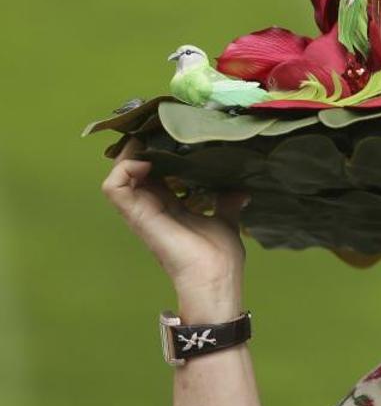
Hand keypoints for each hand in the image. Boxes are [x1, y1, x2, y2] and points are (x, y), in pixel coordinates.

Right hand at [101, 138, 247, 320]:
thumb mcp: (226, 219)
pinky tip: (146, 161)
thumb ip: (227, 203)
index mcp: (170, 205)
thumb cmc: (220, 256)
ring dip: (130, 154)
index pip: (155, 171)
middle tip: (159, 127)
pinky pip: (114, 188)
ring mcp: (142, 211)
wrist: (216, 278)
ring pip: (118, 174)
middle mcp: (152, 206)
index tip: (171, 131)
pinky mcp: (138, 216)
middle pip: (134, 169)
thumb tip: (241, 190)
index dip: (157, 150)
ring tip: (150, 141)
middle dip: (143, 145)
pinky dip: (124, 169)